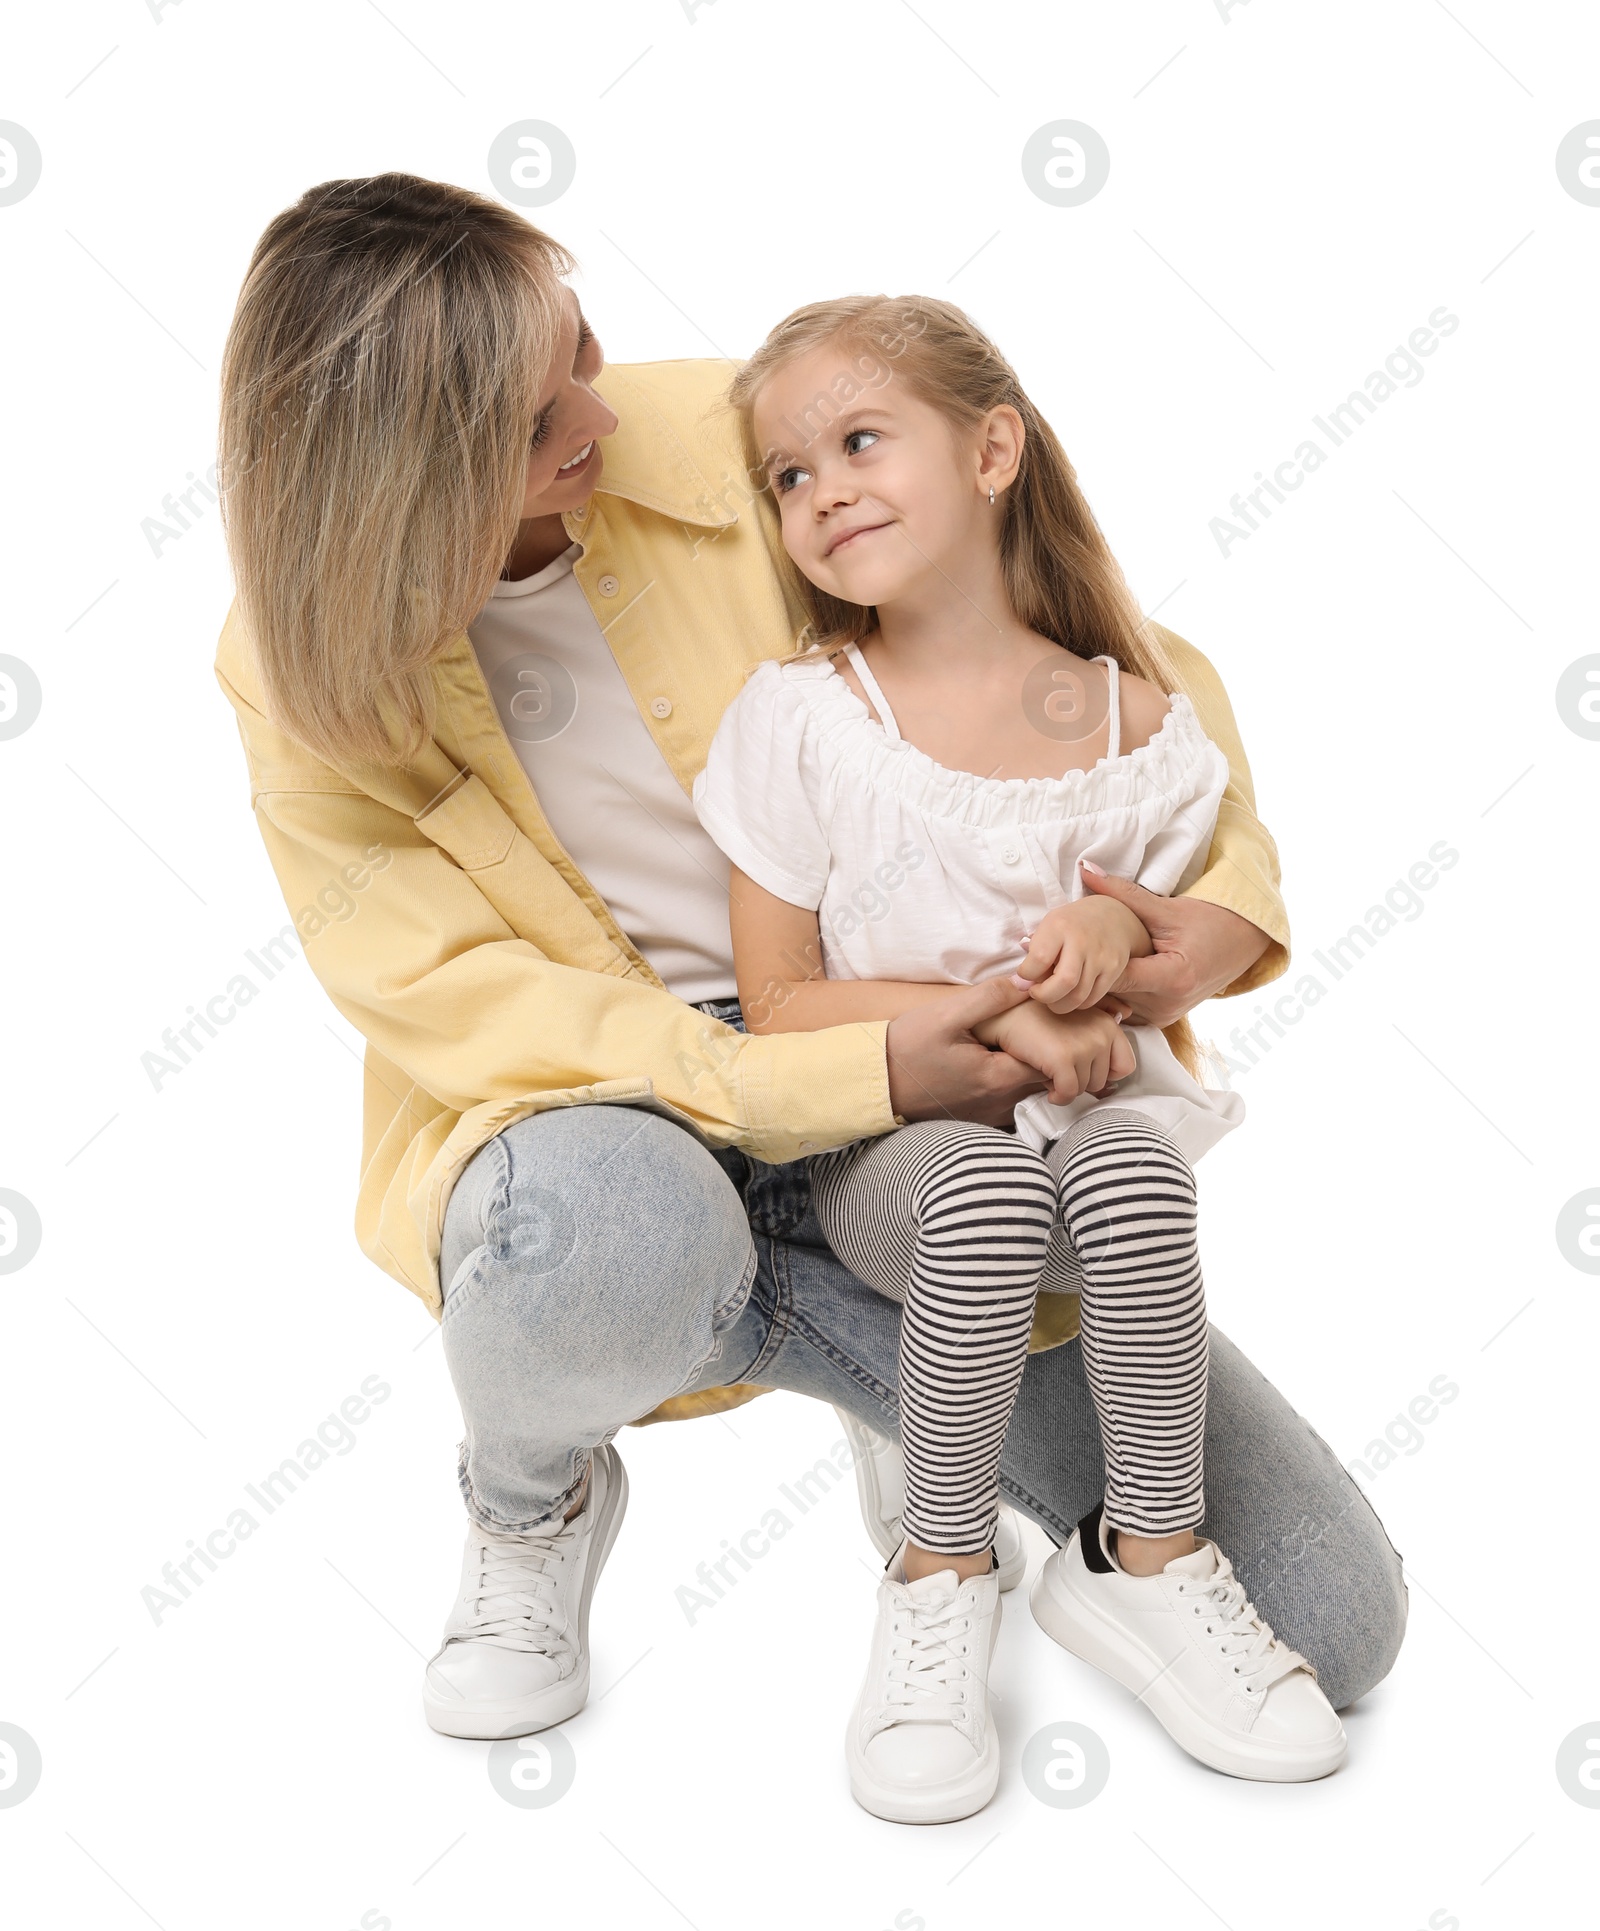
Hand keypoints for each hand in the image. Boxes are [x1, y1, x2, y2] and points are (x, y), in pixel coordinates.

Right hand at [885, 977, 1047, 1127]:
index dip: (1052, 1038)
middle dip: (1043, 1052)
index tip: (1040, 1020)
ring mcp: (989, 1115)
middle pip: (1043, 1078)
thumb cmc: (908, 1048)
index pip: (1053, 1062)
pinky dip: (1009, 1082)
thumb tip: (1027, 983)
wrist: (875, 1083)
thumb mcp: (946, 1015)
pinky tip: (992, 1061)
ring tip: (1011, 1042)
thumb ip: (990, 997)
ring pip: (1027, 1090)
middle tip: (1029, 1027)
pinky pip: (1009, 1101)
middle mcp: (1000, 1104)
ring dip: (1025, 1066)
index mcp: (999, 1078)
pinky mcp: (977, 1119)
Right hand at [973, 1001, 1135, 1104]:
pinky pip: (1068, 1094)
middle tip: (1058, 1067)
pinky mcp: (1063, 1059)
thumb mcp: (1075, 1011)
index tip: (1082, 1069)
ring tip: (1049, 1069)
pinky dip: (1057, 1097)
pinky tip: (1047, 1086)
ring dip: (1065, 1087)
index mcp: (1108, 1023)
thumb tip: (1126, 1016)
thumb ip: (1100, 1021)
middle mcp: (1102, 1033)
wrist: (1003, 1012)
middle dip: (1079, 1081)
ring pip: (1083, 1090)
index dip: (1103, 1073)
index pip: (1125, 1066)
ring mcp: (1084, 1046)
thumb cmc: (1036, 1015)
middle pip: (1102, 1081)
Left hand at [1011, 891, 1151, 1013]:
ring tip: (1052, 998)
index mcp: (1060, 926)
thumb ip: (1035, 950)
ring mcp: (1101, 957)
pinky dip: (1077, 1003)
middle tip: (1037, 994)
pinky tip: (1070, 995)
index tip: (1025, 975)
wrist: (1112, 916)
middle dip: (1045, 996)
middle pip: (1063, 982)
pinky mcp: (1115, 969)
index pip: (1039, 959)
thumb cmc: (1071, 924)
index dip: (1027, 974)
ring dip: (1060, 1004)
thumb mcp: (1049, 925)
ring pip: (1079, 996)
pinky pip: (1093, 998)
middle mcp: (1082, 941)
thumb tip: (1021, 982)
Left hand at [1079, 863, 1272, 1027]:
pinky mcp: (1161, 1020)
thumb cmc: (1208, 921)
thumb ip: (1123, 893)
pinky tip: (1103, 972)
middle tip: (1066, 951)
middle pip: (1112, 992)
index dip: (1090, 961)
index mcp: (1173, 978)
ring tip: (1082, 960)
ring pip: (1116, 1002)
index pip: (1116, 976)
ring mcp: (1165, 1016)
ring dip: (1099, 983)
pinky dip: (1115, 990)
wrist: (1240, 942)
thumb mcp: (1165, 907)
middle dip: (1090, 971)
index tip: (1069, 946)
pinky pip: (1126, 1007)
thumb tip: (1085, 869)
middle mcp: (1168, 1005)